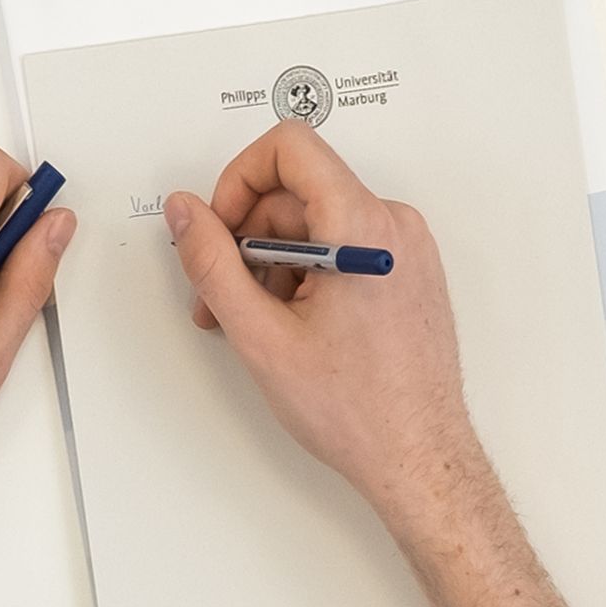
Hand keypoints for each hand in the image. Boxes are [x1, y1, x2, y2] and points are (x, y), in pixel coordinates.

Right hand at [164, 123, 482, 540]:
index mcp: (362, 226)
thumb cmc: (358, 410)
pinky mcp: (410, 271)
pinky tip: (294, 323)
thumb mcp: (260, 336)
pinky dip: (309, 272)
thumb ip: (212, 263)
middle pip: (298, 190)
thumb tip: (185, 213)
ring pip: (318, 221)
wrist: (420, 459)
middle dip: (248, 236)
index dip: (239, 178)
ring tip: (258, 323)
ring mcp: (407, 248)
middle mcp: (393, 224)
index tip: (220, 226)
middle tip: (222, 296)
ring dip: (274, 262)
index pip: (289, 147)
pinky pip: (346, 244)